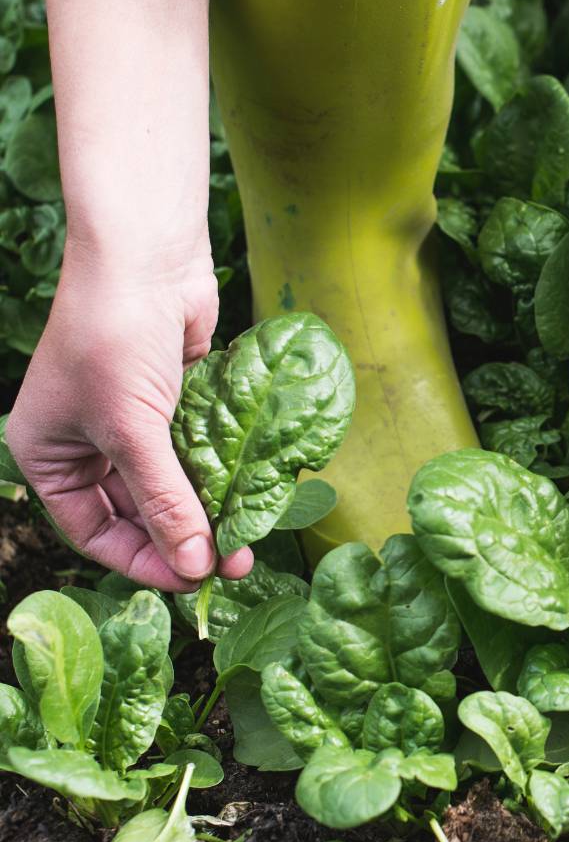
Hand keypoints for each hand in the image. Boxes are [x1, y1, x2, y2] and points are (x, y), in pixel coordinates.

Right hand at [6, 244, 252, 591]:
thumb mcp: (132, 430)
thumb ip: (165, 500)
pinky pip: (196, 454)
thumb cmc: (115, 339)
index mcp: (49, 456)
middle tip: (229, 565)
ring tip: (246, 540)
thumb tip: (194, 563)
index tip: (190, 582)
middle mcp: (88, 444)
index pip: (95, 532)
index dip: (143, 560)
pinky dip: (218, 476)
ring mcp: (133, 423)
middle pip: (137, 513)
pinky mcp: (174, 404)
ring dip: (206, 512)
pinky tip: (247, 499)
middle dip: (182, 539)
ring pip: (172, 486)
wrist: (147, 259)